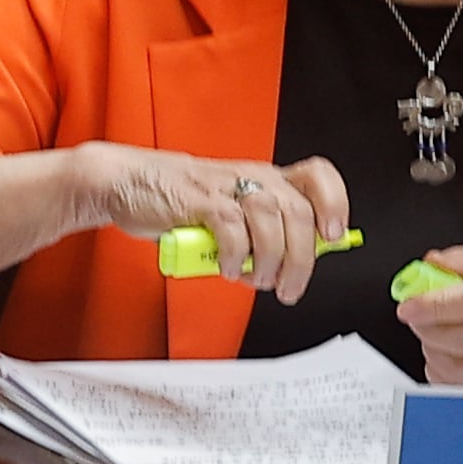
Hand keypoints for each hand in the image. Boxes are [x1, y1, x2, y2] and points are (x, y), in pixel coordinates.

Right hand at [78, 147, 349, 300]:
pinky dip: (235, 256)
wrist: (129, 182)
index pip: (316, 176)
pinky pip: (232, 230)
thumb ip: (261, 232)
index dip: (334, 204)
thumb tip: (294, 263)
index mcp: (265, 178)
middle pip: (299, 213)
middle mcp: (253, 178)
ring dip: (269, 261)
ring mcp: (227, 187)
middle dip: (301, 259)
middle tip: (289, 287)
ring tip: (255, 279)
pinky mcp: (201, 201)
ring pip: (271, 222)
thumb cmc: (178, 200)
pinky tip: (226, 267)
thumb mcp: (231, 211)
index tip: (333, 235)